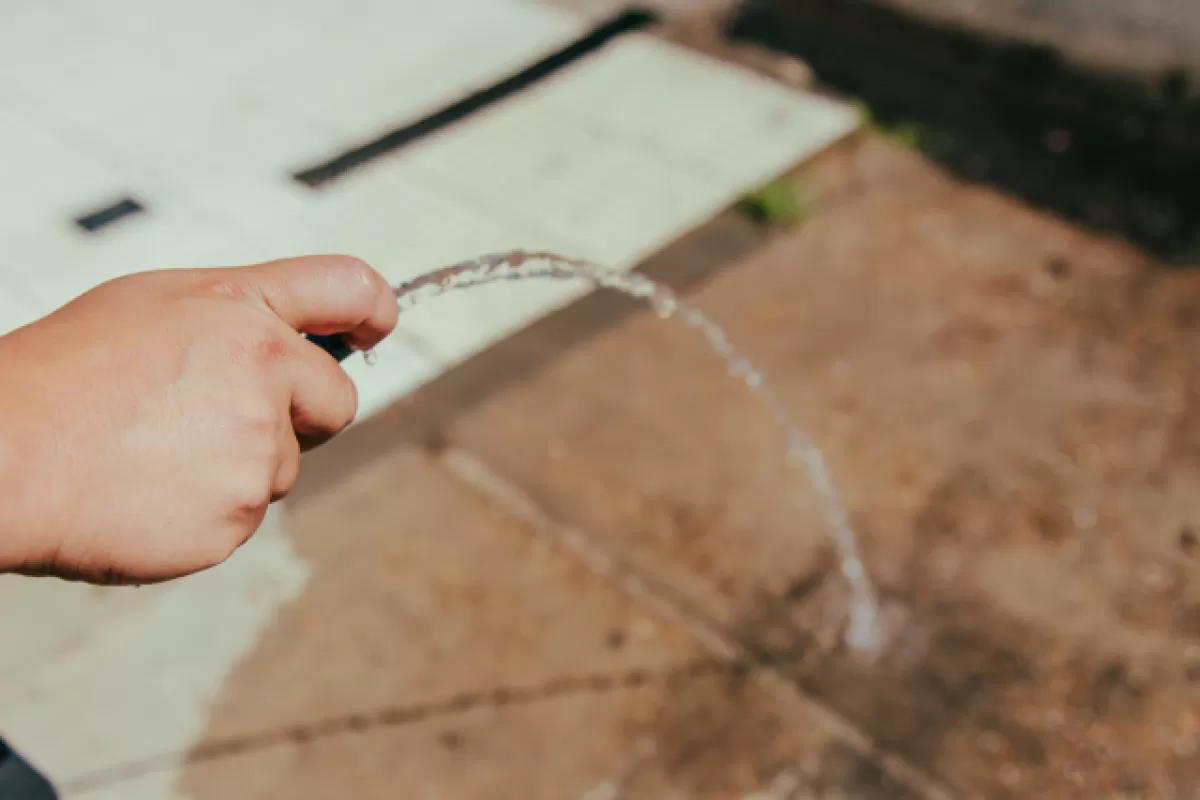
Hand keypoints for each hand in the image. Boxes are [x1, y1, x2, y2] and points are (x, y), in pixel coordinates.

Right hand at [0, 255, 397, 583]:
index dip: (373, 308)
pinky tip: (151, 491)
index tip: (373, 326)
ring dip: (240, 466)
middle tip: (217, 416)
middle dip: (299, 414)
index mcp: (242, 309)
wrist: (3, 456)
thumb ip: (237, 317)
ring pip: (284, 465)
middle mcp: (264, 372)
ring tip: (155, 454)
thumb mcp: (151, 307)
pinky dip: (210, 510)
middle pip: (337, 402)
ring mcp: (255, 448)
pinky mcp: (238, 514)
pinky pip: (247, 514)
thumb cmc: (65, 376)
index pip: (349, 287)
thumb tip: (296, 345)